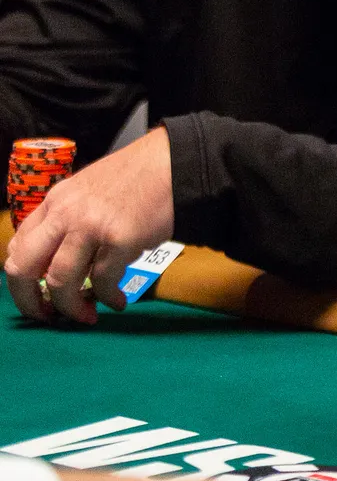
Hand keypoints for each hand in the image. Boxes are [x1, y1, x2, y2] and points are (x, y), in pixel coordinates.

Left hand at [5, 127, 174, 323]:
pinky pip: (104, 281)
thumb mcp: (89, 190)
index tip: (38, 294)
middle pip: (24, 268)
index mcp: (55, 201)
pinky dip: (109, 298)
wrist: (174, 162)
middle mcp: (65, 213)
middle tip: (48, 317)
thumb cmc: (138, 177)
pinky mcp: (120, 239)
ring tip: (88, 316)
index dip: (22, 279)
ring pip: (61, 281)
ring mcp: (91, 226)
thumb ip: (70, 219)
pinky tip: (119, 301)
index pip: (18, 248)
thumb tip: (63, 259)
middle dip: (30, 302)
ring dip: (72, 308)